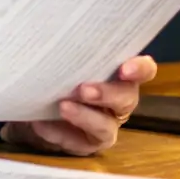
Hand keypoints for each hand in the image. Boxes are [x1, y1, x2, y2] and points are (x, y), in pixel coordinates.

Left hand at [0, 55, 157, 155]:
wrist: (35, 109)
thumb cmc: (58, 76)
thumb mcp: (65, 62)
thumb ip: (69, 53)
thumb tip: (52, 33)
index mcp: (119, 75)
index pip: (144, 70)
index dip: (140, 69)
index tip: (125, 69)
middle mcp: (119, 101)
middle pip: (127, 98)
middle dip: (107, 93)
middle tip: (84, 89)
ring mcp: (106, 126)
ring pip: (105, 126)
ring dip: (85, 116)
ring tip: (62, 106)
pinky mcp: (88, 145)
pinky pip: (77, 142)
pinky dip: (58, 132)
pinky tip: (40, 123)